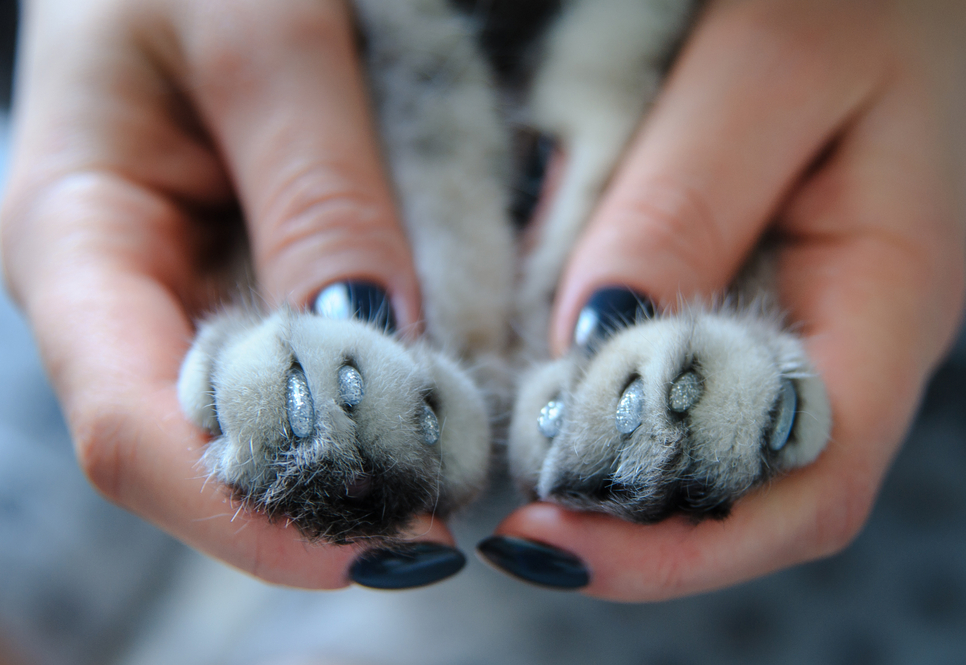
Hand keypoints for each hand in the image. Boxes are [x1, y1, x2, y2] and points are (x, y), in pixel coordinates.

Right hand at [0, 0, 455, 587]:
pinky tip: (455, 397)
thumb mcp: (257, 32)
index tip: (385, 544)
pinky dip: (392, 393)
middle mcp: (134, 298)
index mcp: (79, 240)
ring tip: (470, 460)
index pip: (135, 429)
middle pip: (216, 448)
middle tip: (453, 508)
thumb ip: (314, 187)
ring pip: (281, 417)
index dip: (250, 513)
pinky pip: (328, 361)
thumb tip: (374, 350)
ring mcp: (204, 295)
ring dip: (372, 456)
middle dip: (331, 495)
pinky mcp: (267, 281)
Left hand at [487, 0, 965, 600]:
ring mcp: (796, 317)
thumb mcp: (778, 69)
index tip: (548, 536)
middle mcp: (846, 337)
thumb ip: (688, 205)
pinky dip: (606, 399)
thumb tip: (592, 344)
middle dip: (631, 523)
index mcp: (888, 302)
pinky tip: (542, 387)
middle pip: (748, 489)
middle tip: (509, 518)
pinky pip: (678, 373)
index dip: (680, 543)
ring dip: (613, 473)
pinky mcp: (745, 285)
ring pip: (706, 440)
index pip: (807, 483)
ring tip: (512, 467)